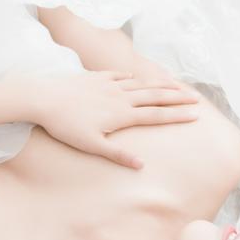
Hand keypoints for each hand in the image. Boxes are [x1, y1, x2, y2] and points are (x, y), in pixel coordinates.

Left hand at [24, 70, 199, 168]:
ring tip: (175, 84)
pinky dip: (130, 76)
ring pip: (140, 83)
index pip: (156, 115)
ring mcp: (108, 84)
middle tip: (196, 97)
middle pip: (155, 96)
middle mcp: (120, 97)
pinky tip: (134, 76)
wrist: (43, 98)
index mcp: (122, 114)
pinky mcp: (95, 77)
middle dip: (177, 97)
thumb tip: (141, 164)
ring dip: (159, 84)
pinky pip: (118, 75)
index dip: (177, 115)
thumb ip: (117, 154)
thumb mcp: (91, 145)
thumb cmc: (65, 126)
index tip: (196, 115)